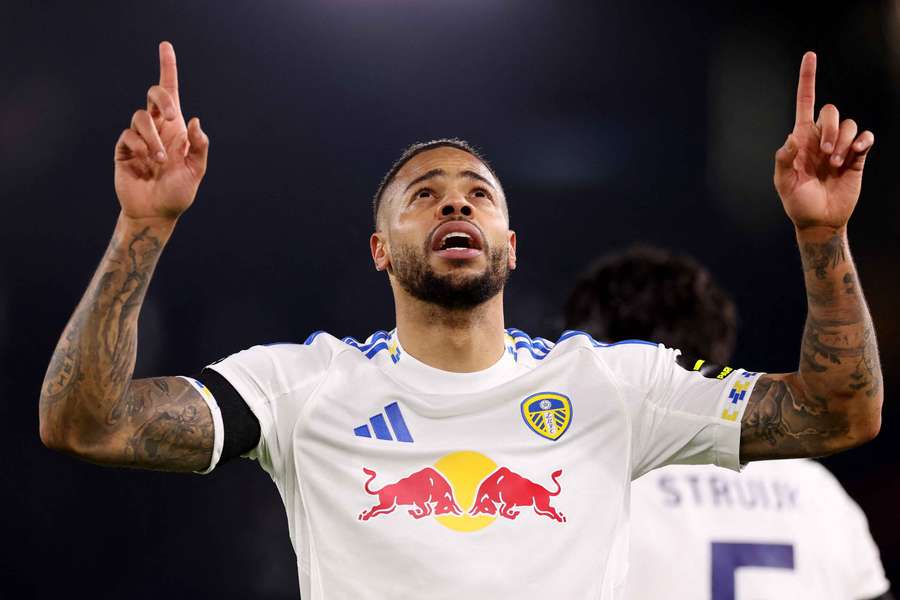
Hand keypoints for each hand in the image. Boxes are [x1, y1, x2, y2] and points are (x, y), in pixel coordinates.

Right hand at [114, 42, 208, 221]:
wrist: (156, 213)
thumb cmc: (178, 192)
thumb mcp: (196, 171)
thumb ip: (199, 147)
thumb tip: (195, 121)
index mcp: (176, 130)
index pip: (171, 94)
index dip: (168, 69)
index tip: (166, 46)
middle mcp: (157, 129)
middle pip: (154, 95)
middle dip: (162, 99)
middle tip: (173, 116)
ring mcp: (139, 138)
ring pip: (140, 117)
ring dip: (152, 137)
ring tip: (159, 160)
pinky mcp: (124, 150)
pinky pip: (128, 136)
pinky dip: (139, 147)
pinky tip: (146, 163)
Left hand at [773, 52, 873, 230]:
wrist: (819, 220)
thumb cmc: (797, 202)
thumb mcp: (784, 183)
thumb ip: (784, 161)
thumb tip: (792, 138)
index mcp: (801, 139)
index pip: (805, 103)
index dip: (807, 79)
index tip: (810, 56)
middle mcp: (821, 138)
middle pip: (831, 112)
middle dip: (830, 128)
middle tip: (826, 155)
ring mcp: (840, 147)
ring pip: (849, 125)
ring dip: (843, 142)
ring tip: (835, 165)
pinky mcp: (857, 157)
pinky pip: (865, 137)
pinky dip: (862, 141)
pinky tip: (856, 153)